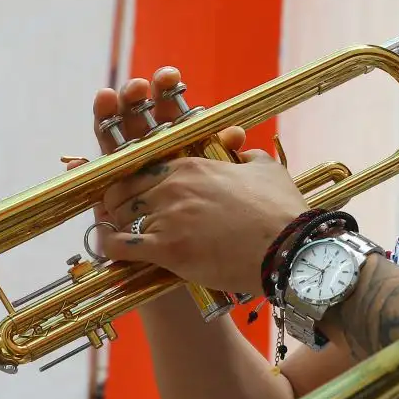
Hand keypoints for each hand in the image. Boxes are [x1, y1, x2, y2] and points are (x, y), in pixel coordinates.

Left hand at [87, 68, 307, 294]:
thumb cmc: (282, 211)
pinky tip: (109, 251)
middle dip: (119, 203)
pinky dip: (109, 248)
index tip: (133, 193)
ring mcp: (168, 216)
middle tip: (121, 217)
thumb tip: (239, 147)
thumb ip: (246, 155)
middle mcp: (173, 186)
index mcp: (192, 164)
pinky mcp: (167, 248)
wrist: (290, 249)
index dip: (133, 181)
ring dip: (114, 225)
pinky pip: (120, 245)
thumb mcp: (266, 170)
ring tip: (115, 235)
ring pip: (119, 216)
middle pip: (124, 190)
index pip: (142, 166)